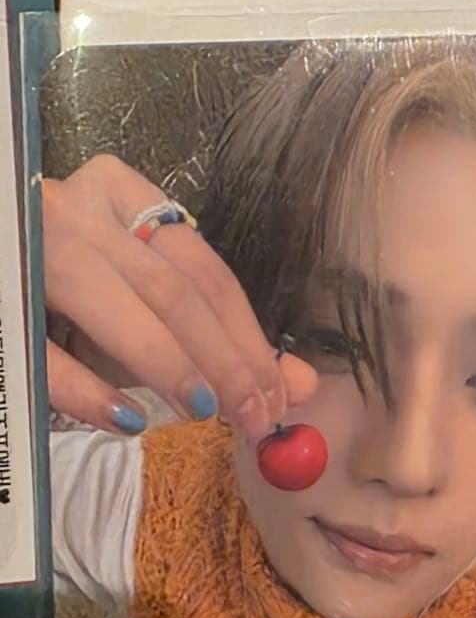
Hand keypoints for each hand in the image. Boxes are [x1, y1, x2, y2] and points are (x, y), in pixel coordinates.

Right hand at [42, 154, 317, 438]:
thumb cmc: (58, 291)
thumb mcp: (138, 304)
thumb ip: (218, 337)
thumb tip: (300, 385)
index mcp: (119, 196)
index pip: (205, 268)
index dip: (250, 337)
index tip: (280, 395)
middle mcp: (78, 208)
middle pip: (177, 288)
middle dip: (229, 361)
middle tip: (256, 419)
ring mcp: (33, 245)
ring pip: (126, 304)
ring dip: (175, 367)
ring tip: (207, 413)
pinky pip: (48, 352)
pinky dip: (92, 392)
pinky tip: (129, 422)